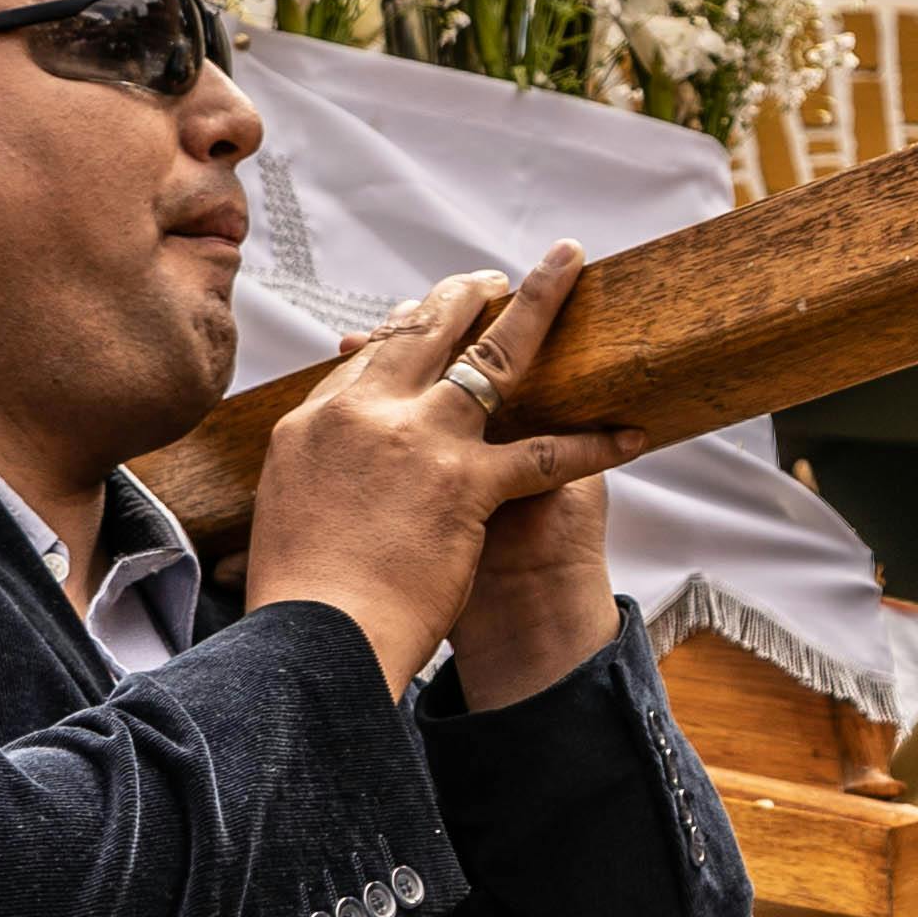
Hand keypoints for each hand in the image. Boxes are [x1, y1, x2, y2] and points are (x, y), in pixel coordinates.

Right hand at [239, 259, 636, 694]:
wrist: (316, 640)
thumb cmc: (301, 589)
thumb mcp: (288, 501)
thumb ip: (321, 457)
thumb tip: (342, 441)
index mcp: (316, 419)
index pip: (372, 353)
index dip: (406, 330)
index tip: (426, 316)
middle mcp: (367, 413)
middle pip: (426, 331)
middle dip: (465, 294)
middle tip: (494, 277)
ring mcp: (421, 442)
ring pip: (492, 356)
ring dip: (537, 308)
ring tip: (563, 276)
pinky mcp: (466, 484)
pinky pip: (545, 451)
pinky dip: (593, 443)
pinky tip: (630, 432)